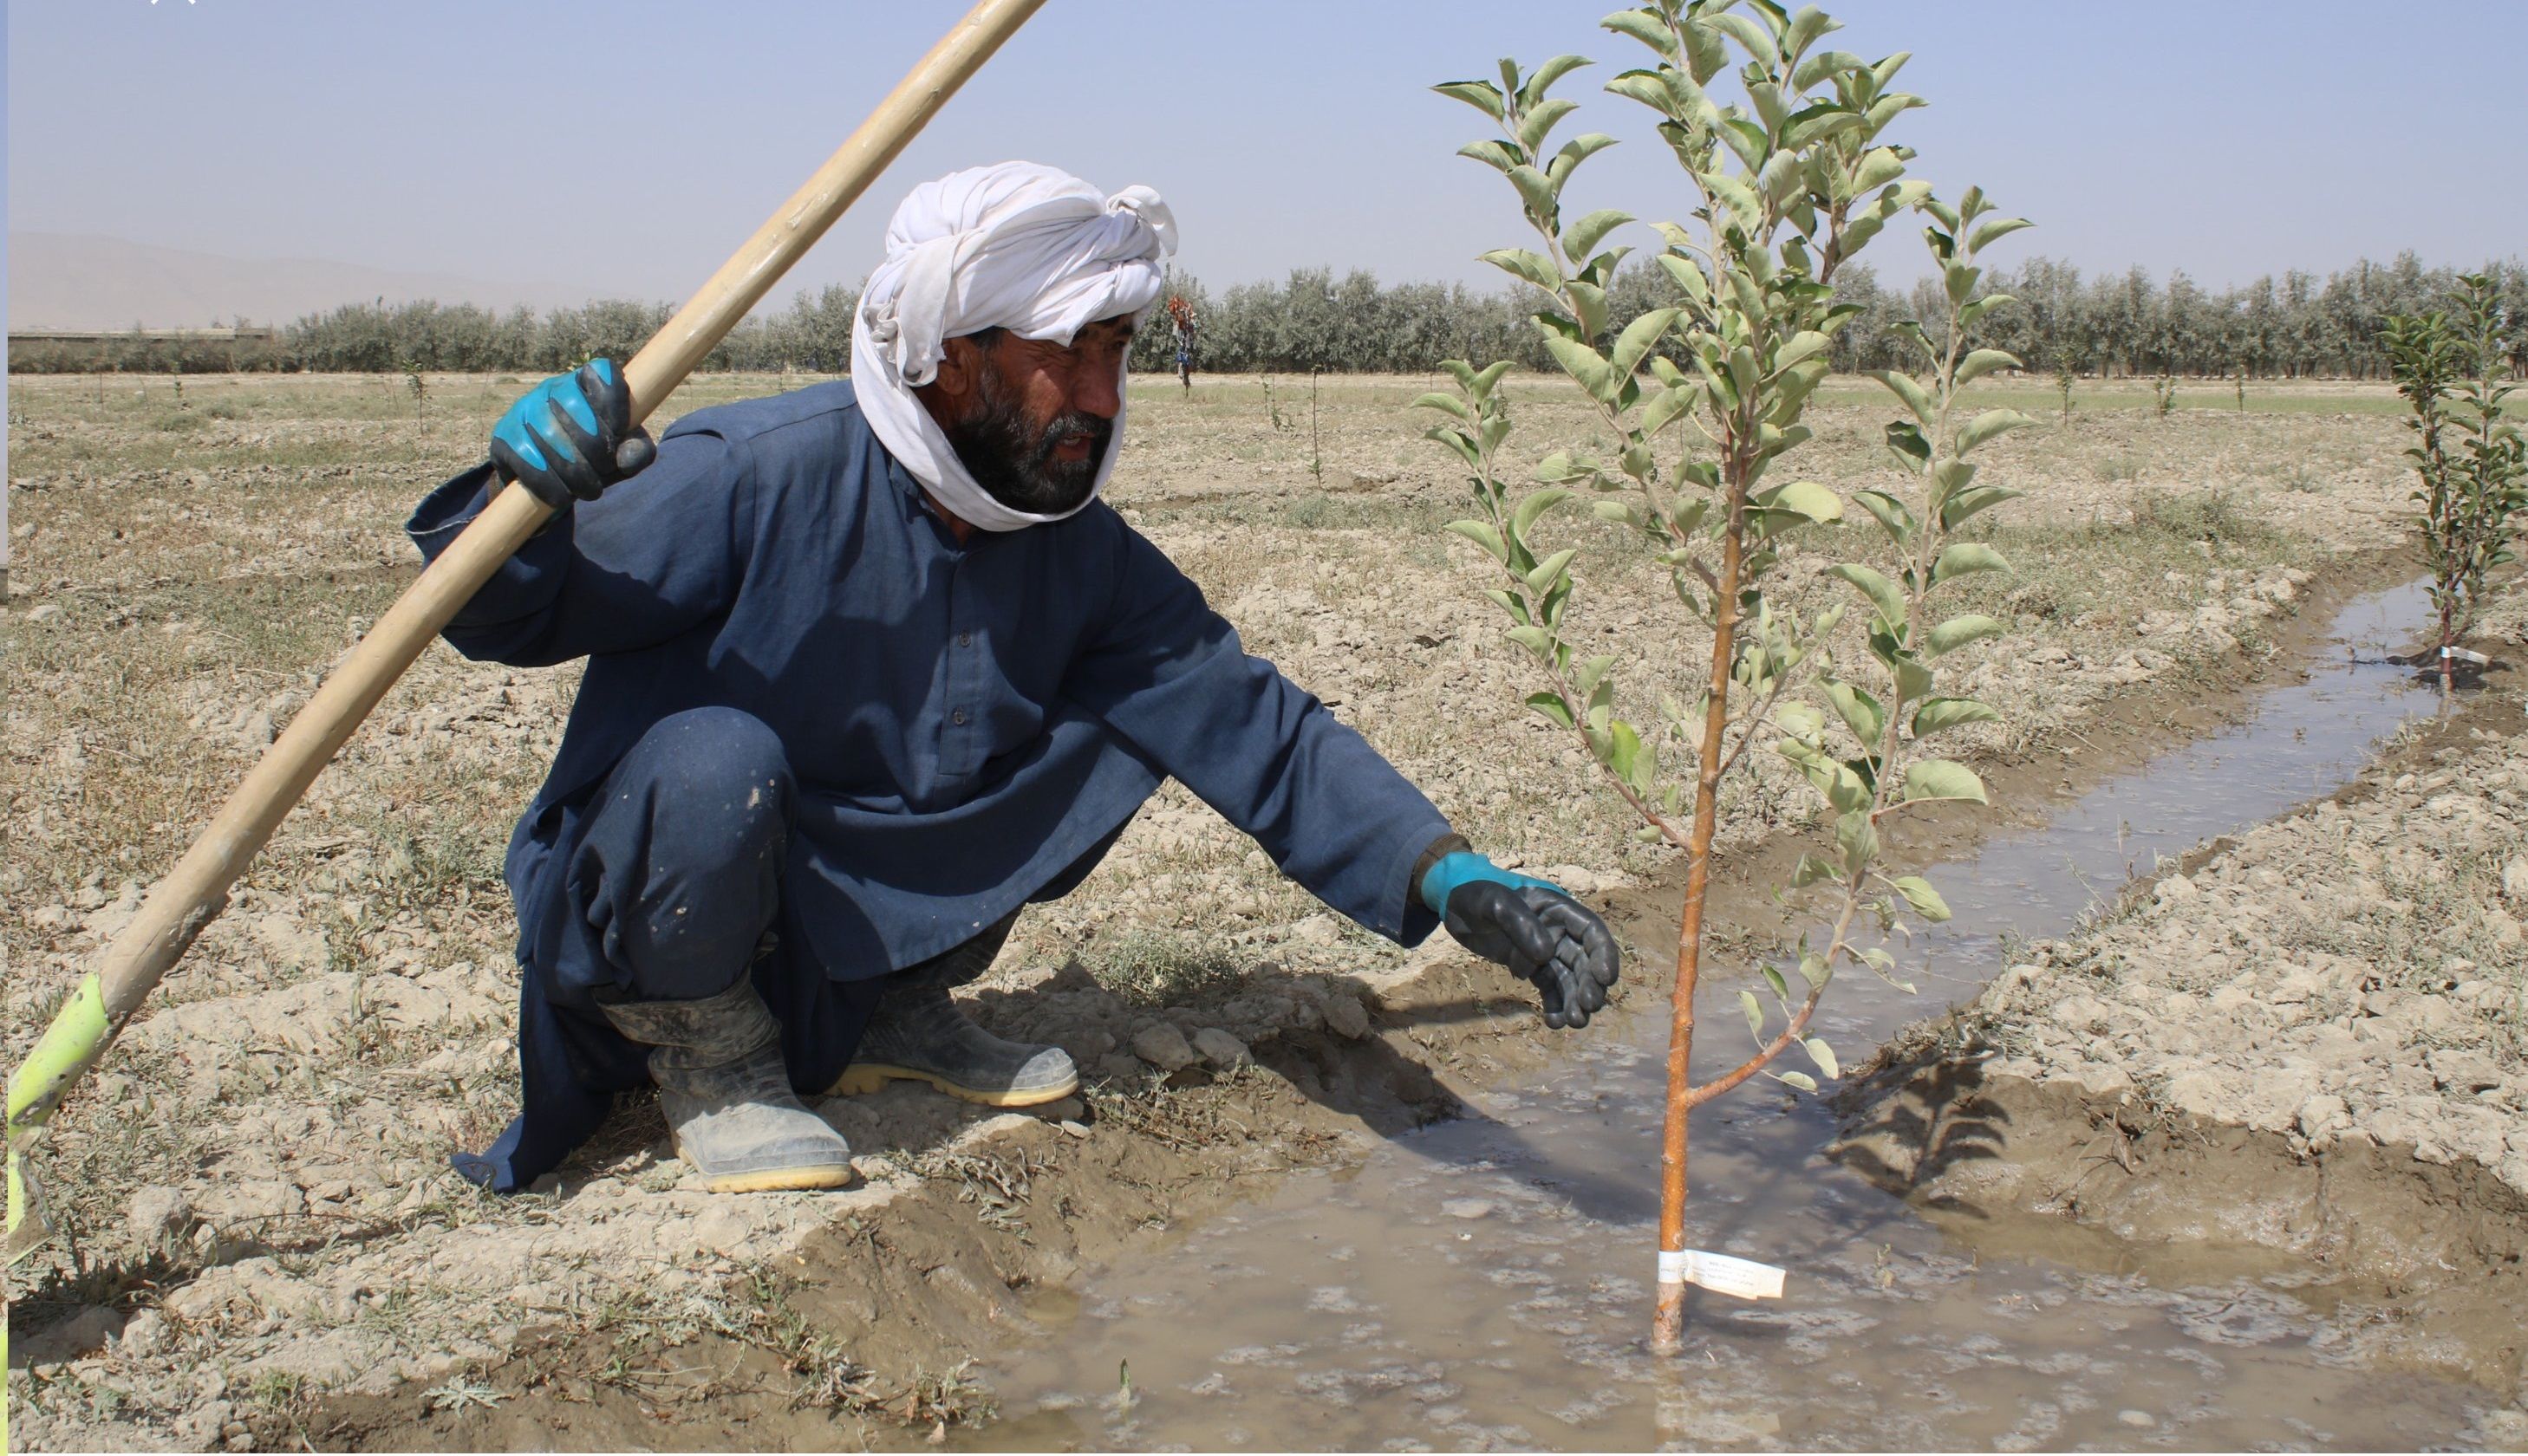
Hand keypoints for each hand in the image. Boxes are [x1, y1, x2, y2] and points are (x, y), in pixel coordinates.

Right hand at [489, 359, 656, 509]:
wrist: (549, 478)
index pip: (603, 372)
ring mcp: (524, 408)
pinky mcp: (504, 435)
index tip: (619, 433)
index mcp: (587, 382)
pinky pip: (524, 456)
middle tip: (603, 471)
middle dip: (595, 448)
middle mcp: (553, 388)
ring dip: (574, 472)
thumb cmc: (595, 457)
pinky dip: (547, 483)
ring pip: (548, 433)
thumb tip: (625, 459)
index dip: (614, 404)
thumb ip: (637, 451)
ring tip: (587, 490)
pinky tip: (560, 496)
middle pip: (573, 406)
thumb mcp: (624, 454)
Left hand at [1420, 853, 1619, 1027]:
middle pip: (1584, 960)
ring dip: (1575, 1000)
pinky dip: (1554, 1004)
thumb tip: (1546, 954)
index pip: (1591, 931)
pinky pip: (1549, 987)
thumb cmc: (1473, 893)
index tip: (1606, 979)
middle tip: (1586, 1009)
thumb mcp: (1493, 902)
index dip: (1603, 954)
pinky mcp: (1531, 966)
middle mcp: (1557, 930)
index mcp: (1556, 907)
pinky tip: (1553, 1022)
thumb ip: (1520, 923)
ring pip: (1569, 978)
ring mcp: (1545, 949)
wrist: (1452, 902)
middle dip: (1589, 985)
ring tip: (1574, 1022)